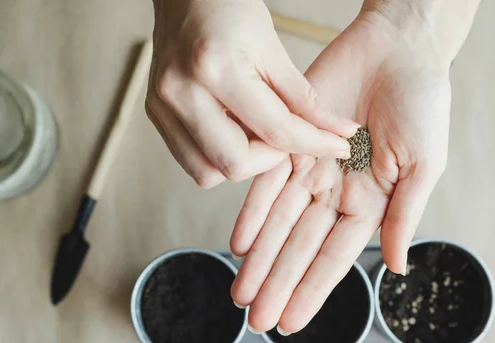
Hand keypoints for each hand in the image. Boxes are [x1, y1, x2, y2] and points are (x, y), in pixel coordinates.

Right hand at [145, 0, 357, 187]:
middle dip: (270, 160)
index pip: (274, 130)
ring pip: (207, 173)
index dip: (313, 143)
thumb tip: (338, 131)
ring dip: (241, 163)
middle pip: (234, 165)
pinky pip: (191, 160)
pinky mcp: (155, 114)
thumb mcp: (272, 48)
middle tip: (286, 138)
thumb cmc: (229, 9)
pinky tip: (233, 131)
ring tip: (255, 133)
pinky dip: (218, 155)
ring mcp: (162, 106)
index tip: (336, 146)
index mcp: (215, 69)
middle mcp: (181, 93)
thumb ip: (304, 98)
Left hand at [229, 10, 452, 333]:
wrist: (397, 48)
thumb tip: (397, 270)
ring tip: (241, 293)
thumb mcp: (425, 165)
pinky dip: (252, 212)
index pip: (335, 258)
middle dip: (278, 284)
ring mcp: (309, 168)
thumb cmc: (423, 104)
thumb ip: (403, 217)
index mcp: (370, 203)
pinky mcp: (288, 141)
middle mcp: (334, 191)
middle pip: (300, 248)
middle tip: (256, 320)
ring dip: (259, 258)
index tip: (291, 323)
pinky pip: (266, 182)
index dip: (312, 290)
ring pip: (277, 223)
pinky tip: (239, 243)